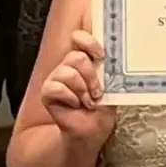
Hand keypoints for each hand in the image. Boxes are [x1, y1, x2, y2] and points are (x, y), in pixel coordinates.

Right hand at [38, 29, 118, 145]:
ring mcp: (56, 77)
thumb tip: (117, 56)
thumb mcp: (112, 84)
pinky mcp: (47, 91)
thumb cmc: (102, 107)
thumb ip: (110, 68)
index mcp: (85, 60)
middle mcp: (69, 65)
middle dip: (90, 76)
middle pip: (76, 57)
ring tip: (88, 100)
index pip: (79, 37)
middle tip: (97, 91)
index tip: (101, 56)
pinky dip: (71, 98)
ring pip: (68, 73)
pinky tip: (76, 104)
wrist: (93, 129)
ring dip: (83, 90)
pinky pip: (57, 87)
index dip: (88, 42)